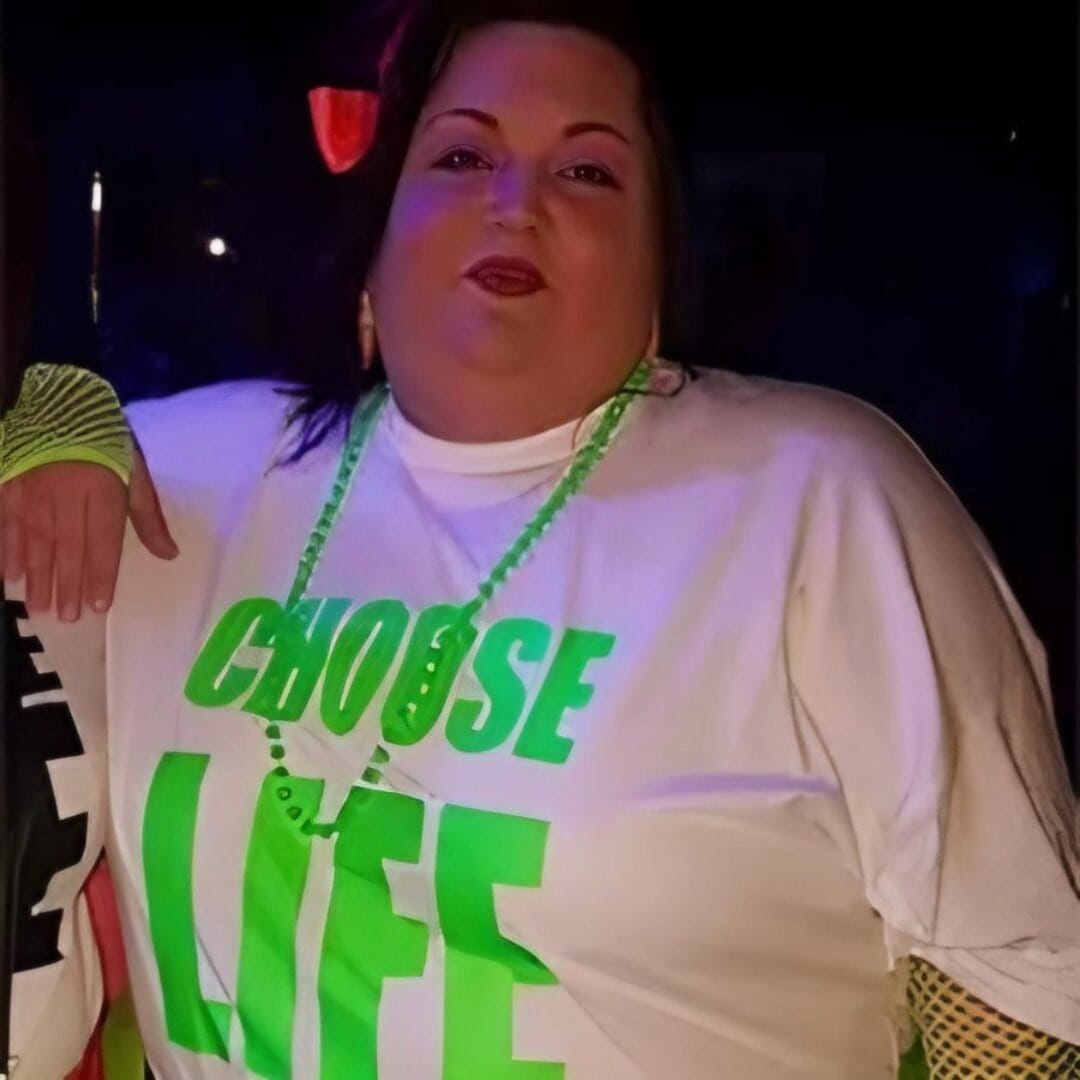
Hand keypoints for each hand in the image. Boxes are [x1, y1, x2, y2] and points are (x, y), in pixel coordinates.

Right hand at [1, 434, 177, 619]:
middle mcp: (66, 494)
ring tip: (39, 606)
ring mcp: (32, 489)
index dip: (100, 575)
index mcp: (103, 489)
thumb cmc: (104, 437)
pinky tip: (10, 576)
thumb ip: (148, 515)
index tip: (98, 605)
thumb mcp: (135, 469)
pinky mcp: (7, 484)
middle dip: (67, 585)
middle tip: (66, 618)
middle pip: (67, 548)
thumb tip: (170, 554)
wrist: (57, 397)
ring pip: (35, 541)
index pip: (102, 542)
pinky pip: (6, 524)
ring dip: (37, 577)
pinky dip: (8, 551)